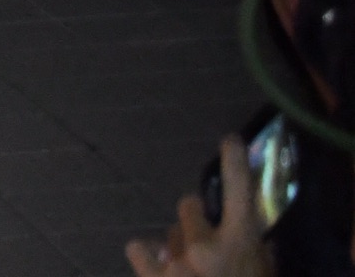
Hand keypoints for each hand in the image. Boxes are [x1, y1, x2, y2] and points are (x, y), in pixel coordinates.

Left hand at [125, 136, 273, 276]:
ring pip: (169, 233)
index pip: (240, 193)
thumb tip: (258, 238)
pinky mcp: (150, 274)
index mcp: (240, 244)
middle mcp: (203, 246)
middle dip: (197, 221)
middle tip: (207, 244)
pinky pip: (138, 247)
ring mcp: (175, 261)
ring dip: (179, 247)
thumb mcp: (265, 273)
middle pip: (188, 207)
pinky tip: (160, 267)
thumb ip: (258, 252)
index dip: (234, 164)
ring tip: (190, 268)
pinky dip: (148, 256)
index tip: (231, 140)